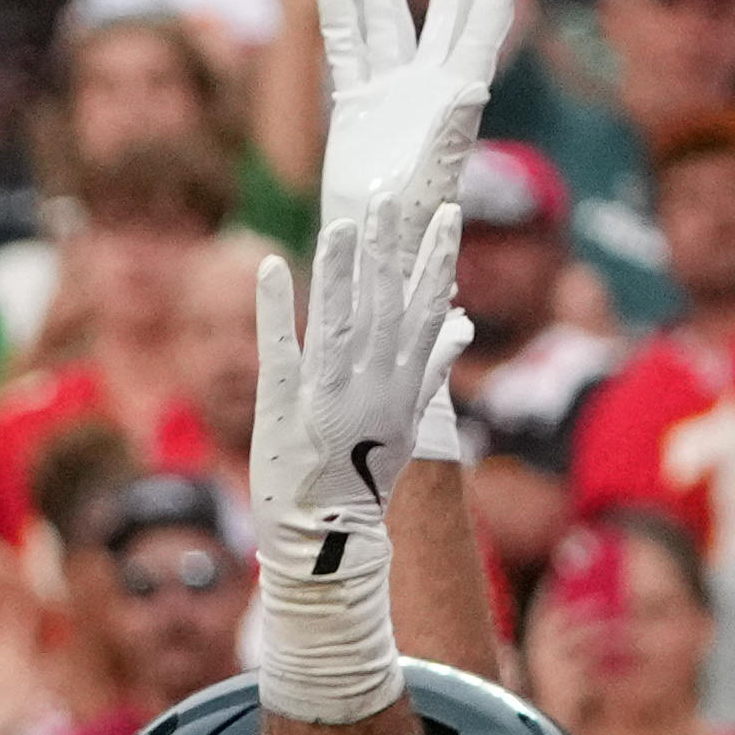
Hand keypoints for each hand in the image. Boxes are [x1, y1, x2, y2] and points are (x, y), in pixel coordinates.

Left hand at [242, 224, 455, 580]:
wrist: (328, 538)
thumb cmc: (364, 478)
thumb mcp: (408, 424)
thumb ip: (432, 369)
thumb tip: (462, 327)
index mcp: (402, 384)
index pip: (425, 311)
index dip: (435, 262)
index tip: (447, 214)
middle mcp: (372, 384)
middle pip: (383, 305)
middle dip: (388, 250)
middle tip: (388, 197)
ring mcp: (329, 395)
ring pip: (340, 320)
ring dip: (341, 269)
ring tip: (343, 223)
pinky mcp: (284, 406)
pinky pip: (280, 349)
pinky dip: (276, 308)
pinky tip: (272, 265)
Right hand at [308, 0, 527, 283]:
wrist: (372, 255)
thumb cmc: (409, 226)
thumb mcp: (435, 174)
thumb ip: (451, 127)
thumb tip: (469, 87)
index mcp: (458, 98)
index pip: (481, 29)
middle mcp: (429, 86)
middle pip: (444, 10)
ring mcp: (391, 93)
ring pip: (389, 21)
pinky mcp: (355, 108)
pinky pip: (344, 52)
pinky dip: (336, 16)